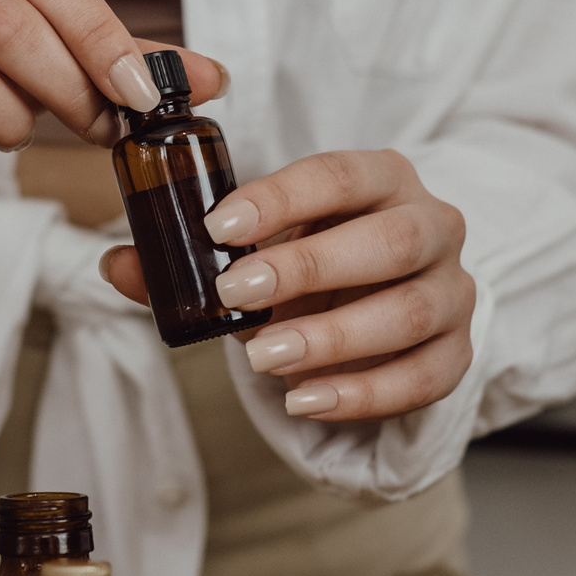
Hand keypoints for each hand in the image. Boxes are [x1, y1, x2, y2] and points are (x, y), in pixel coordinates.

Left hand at [102, 149, 474, 420]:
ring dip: (334, 338)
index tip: (219, 224)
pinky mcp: (457, 352)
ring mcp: (453, 290)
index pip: (340, 175)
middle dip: (310, 269)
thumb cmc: (311, 266)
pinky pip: (425, 376)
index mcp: (380, 179)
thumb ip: (188, 257)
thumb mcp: (255, 252)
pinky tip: (307, 400)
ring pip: (411, 311)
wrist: (375, 305)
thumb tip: (118, 263)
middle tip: (237, 293)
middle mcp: (431, 224)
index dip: (282, 198)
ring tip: (265, 359)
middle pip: (389, 242)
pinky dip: (364, 393)